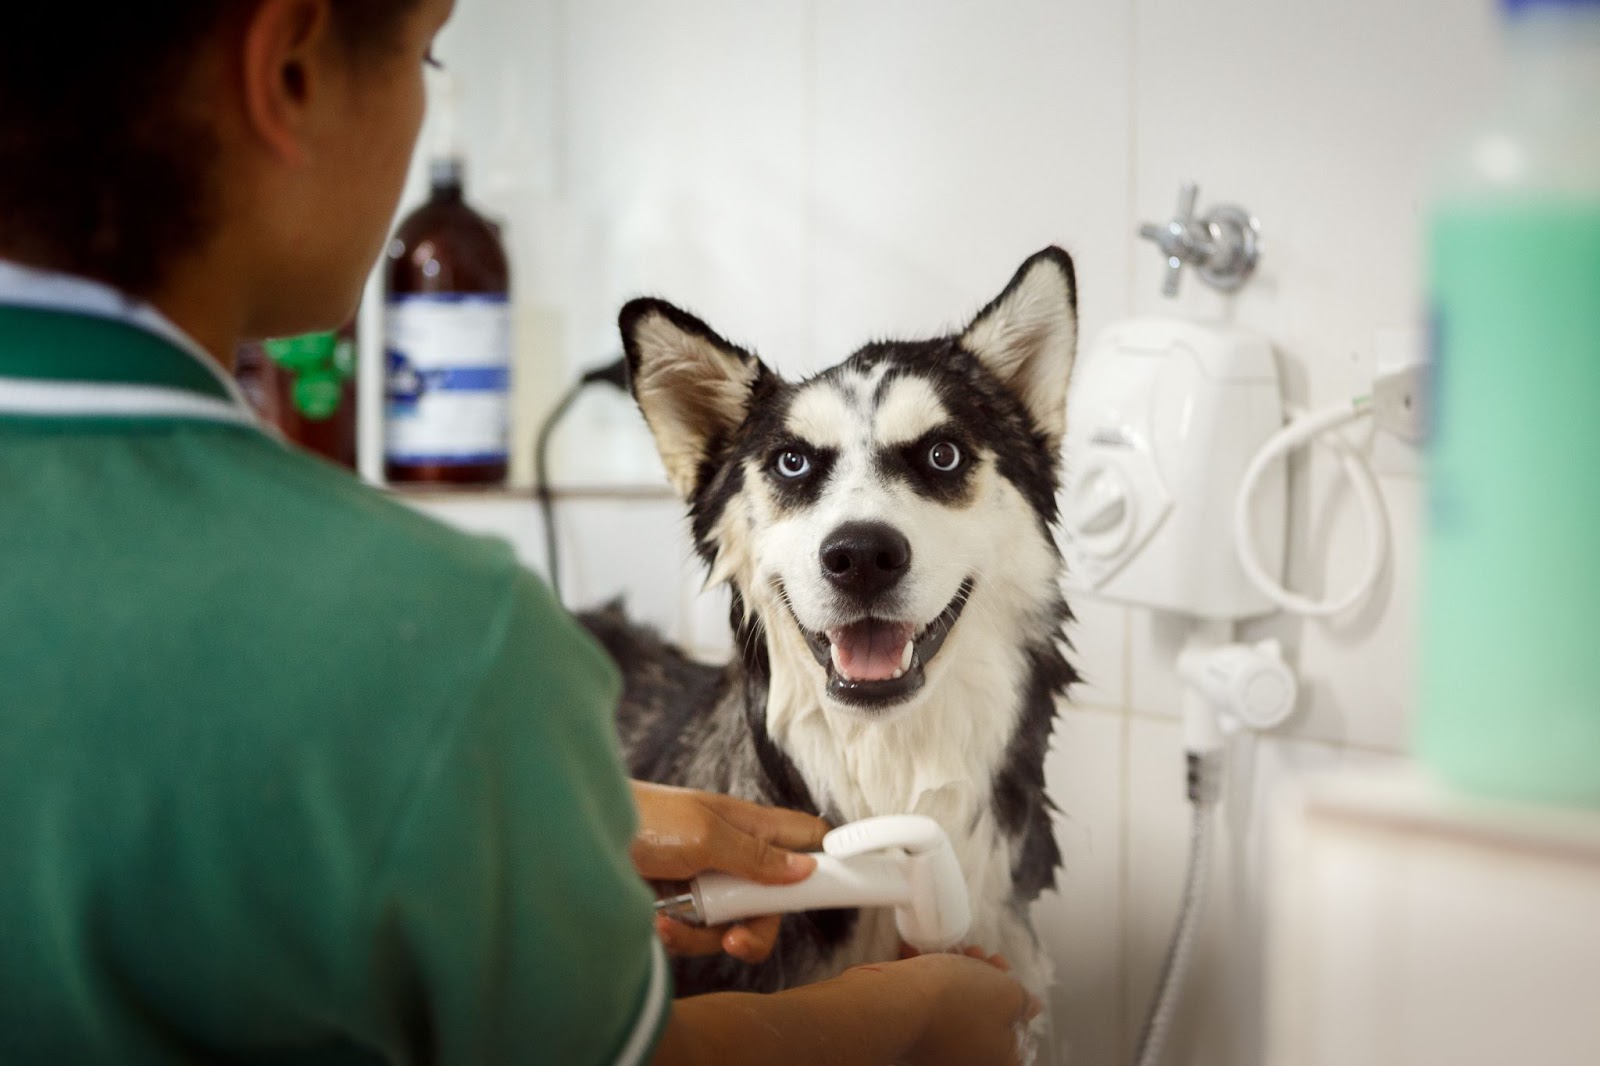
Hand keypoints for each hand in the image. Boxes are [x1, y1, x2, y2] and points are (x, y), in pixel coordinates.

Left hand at [630, 781, 828, 963]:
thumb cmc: (641, 817)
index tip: (837, 888)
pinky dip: (679, 935)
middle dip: (756, 926)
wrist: (573, 840)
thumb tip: (805, 869)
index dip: (826, 861)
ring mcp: (704, 881)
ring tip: (675, 922)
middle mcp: (731, 854)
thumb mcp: (705, 835)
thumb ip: (756, 856)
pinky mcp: (678, 905)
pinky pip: (696, 934)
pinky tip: (657, 922)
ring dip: (705, 933)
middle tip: (737, 936)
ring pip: (733, 924)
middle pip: (771, 901)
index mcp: (748, 825)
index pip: (805, 839)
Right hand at [845, 951, 1038, 1065]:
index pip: (1017, 1028)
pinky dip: (929, 980)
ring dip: (957, 972)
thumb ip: (1023, 999)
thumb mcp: (1007, 994)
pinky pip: (927, 1005)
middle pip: (986, 1014)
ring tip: (954, 949)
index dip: (1013, 992)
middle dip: (984, 976)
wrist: (897, 1004)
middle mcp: (968, 1060)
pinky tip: (928, 955)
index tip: (1003, 968)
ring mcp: (938, 1050)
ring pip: (955, 1006)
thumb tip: (1031, 1006)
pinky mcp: (912, 1036)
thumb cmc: (958, 1002)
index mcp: (999, 1058)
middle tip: (979, 955)